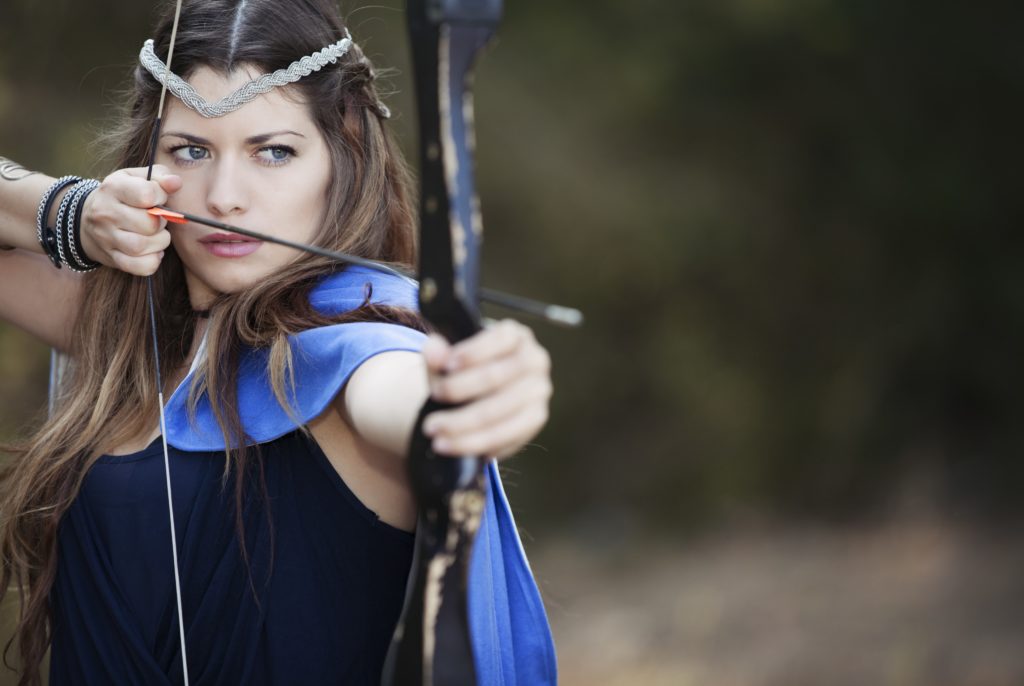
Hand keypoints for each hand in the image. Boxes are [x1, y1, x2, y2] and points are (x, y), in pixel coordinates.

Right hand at [79, 166, 181, 274]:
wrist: (86, 219)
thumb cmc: (122, 196)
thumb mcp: (136, 178)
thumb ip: (160, 177)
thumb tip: (176, 183)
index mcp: (113, 188)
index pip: (146, 194)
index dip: (161, 197)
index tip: (158, 199)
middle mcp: (106, 213)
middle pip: (148, 224)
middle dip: (161, 223)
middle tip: (158, 220)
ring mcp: (106, 237)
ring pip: (142, 247)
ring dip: (159, 243)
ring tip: (157, 236)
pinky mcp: (111, 258)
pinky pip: (140, 267)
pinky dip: (152, 261)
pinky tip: (152, 251)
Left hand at [420, 320, 552, 458]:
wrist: (481, 393)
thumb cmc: (465, 370)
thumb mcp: (448, 358)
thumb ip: (438, 354)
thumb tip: (433, 353)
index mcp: (515, 335)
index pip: (500, 339)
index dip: (472, 353)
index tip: (445, 367)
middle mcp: (534, 359)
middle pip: (497, 377)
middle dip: (460, 393)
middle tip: (431, 408)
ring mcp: (538, 390)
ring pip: (502, 412)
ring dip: (465, 428)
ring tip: (437, 439)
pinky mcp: (537, 418)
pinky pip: (510, 436)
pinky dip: (481, 444)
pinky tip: (457, 447)